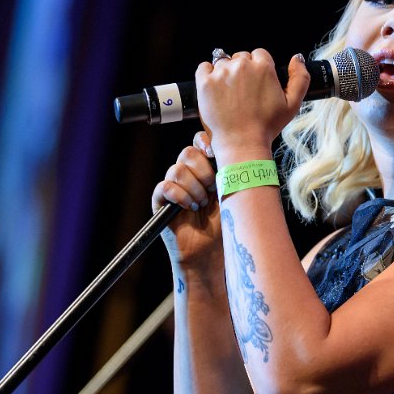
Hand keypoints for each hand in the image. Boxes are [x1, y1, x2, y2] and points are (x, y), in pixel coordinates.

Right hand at [151, 131, 221, 267]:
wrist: (210, 253)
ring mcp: (173, 186)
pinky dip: (179, 196)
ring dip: (193, 188)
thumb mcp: (232, 195)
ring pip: (177, 170)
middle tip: (212, 190)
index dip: (205, 143)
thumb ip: (229, 173)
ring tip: (201, 205)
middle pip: (188, 152)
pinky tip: (189, 208)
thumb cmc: (224, 225)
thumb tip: (233, 153)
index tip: (215, 155)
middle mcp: (188, 174)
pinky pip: (164, 187)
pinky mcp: (161, 201)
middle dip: (203, 170)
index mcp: (205, 168)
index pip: (199, 141)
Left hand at [195, 49, 309, 160]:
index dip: (259, 68)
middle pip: (241, 57)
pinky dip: (207, 74)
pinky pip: (204, 67)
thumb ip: (300, 78)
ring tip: (229, 94)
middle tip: (243, 92)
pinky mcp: (205, 82)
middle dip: (243, 71)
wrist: (241, 143)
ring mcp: (221, 73)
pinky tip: (215, 88)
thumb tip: (297, 59)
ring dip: (226, 73)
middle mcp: (241, 66)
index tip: (256, 83)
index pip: (259, 54)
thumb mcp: (293, 105)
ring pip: (223, 62)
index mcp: (263, 67)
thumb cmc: (266, 127)